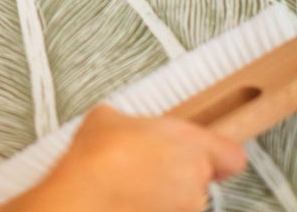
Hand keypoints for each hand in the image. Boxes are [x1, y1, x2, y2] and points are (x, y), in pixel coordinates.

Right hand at [0, 105, 247, 211]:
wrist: (87, 196)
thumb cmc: (101, 155)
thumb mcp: (108, 116)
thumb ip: (128, 121)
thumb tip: (120, 125)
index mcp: (190, 144)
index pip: (231, 155)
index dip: (217, 152)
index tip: (205, 149)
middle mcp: (195, 180)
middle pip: (200, 175)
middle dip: (176, 169)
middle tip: (147, 159)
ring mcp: (183, 208)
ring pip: (182, 198)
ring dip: (162, 190)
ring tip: (129, 180)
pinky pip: (164, 209)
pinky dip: (148, 205)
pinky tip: (125, 197)